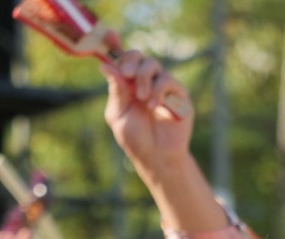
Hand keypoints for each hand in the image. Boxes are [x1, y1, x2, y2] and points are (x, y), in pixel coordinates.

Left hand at [103, 50, 193, 176]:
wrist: (156, 157)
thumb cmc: (136, 139)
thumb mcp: (118, 115)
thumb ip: (116, 92)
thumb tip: (105, 66)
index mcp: (126, 84)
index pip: (121, 59)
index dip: (115, 44)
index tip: (110, 35)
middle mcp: (144, 82)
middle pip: (138, 56)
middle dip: (130, 61)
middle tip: (126, 74)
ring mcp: (162, 87)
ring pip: (153, 65)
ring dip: (144, 78)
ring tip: (143, 99)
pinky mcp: (178, 96)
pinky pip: (168, 80)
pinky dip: (159, 90)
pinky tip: (154, 106)